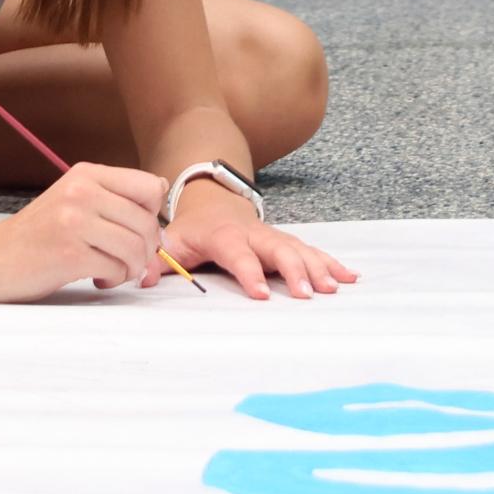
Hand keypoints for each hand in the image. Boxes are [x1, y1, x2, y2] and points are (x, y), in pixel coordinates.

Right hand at [0, 163, 169, 302]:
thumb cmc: (38, 234)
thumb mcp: (74, 200)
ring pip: (136, 248)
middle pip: (147, 222)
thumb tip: (162, 193)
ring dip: (131, 268)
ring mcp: (74, 222)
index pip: (150, 187)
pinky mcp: (69, 254)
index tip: (138, 231)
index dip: (154, 214)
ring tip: (113, 272)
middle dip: (147, 250)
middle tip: (128, 262)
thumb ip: (113, 196)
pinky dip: (113, 280)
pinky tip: (98, 279)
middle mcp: (81, 192)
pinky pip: (116, 269)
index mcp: (86, 174)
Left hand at [146, 191, 359, 300]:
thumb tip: (142, 280)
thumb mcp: (170, 240)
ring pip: (300, 249)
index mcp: (224, 235)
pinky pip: (312, 251)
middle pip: (278, 250)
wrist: (212, 199)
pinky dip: (332, 263)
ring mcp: (274, 236)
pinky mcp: (287, 241)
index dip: (249, 272)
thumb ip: (158, 260)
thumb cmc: (192, 228)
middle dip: (295, 271)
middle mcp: (254, 234)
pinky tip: (351, 277)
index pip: (238, 253)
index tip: (261, 295)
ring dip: (318, 268)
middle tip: (309, 295)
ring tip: (335, 288)